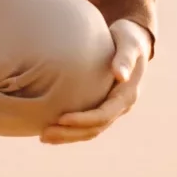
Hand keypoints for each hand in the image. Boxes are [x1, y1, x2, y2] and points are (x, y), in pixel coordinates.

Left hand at [41, 19, 151, 143]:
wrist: (133, 41)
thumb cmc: (128, 38)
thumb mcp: (129, 44)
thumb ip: (125, 58)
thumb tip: (120, 75)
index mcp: (126, 96)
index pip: (103, 115)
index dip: (83, 120)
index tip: (61, 118)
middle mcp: (120, 107)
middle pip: (94, 129)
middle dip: (70, 133)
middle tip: (44, 134)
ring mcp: (111, 109)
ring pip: (89, 130)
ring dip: (67, 136)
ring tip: (43, 137)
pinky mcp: (102, 105)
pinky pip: (86, 124)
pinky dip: (70, 129)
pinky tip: (51, 129)